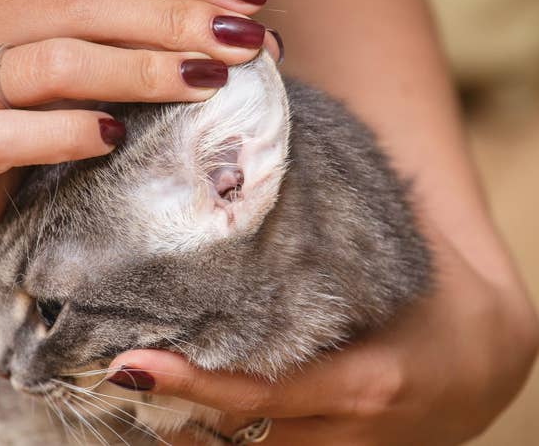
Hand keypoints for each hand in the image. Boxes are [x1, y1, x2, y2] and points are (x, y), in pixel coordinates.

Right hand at [0, 0, 274, 252]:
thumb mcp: (67, 45)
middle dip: (175, 20)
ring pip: (55, 62)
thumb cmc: (20, 106)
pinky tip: (116, 137)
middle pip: (81, 3)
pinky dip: (71, 132)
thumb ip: (128, 23)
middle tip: (241, 43)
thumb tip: (241, 24)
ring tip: (206, 82)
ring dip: (142, 71)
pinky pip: (10, 134)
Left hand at [106, 225, 538, 444]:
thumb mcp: (398, 265)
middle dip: (171, 409)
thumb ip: (337, 236)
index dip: (192, 384)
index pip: (260, 394)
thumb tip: (267, 173)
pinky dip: (212, 431)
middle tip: (110, 365)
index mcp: (362, 384)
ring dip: (184, 425)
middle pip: (235, 435)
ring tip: (131, 379)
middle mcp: (342, 435)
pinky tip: (175, 400)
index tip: (128, 366)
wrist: (483, 365)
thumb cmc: (437, 303)